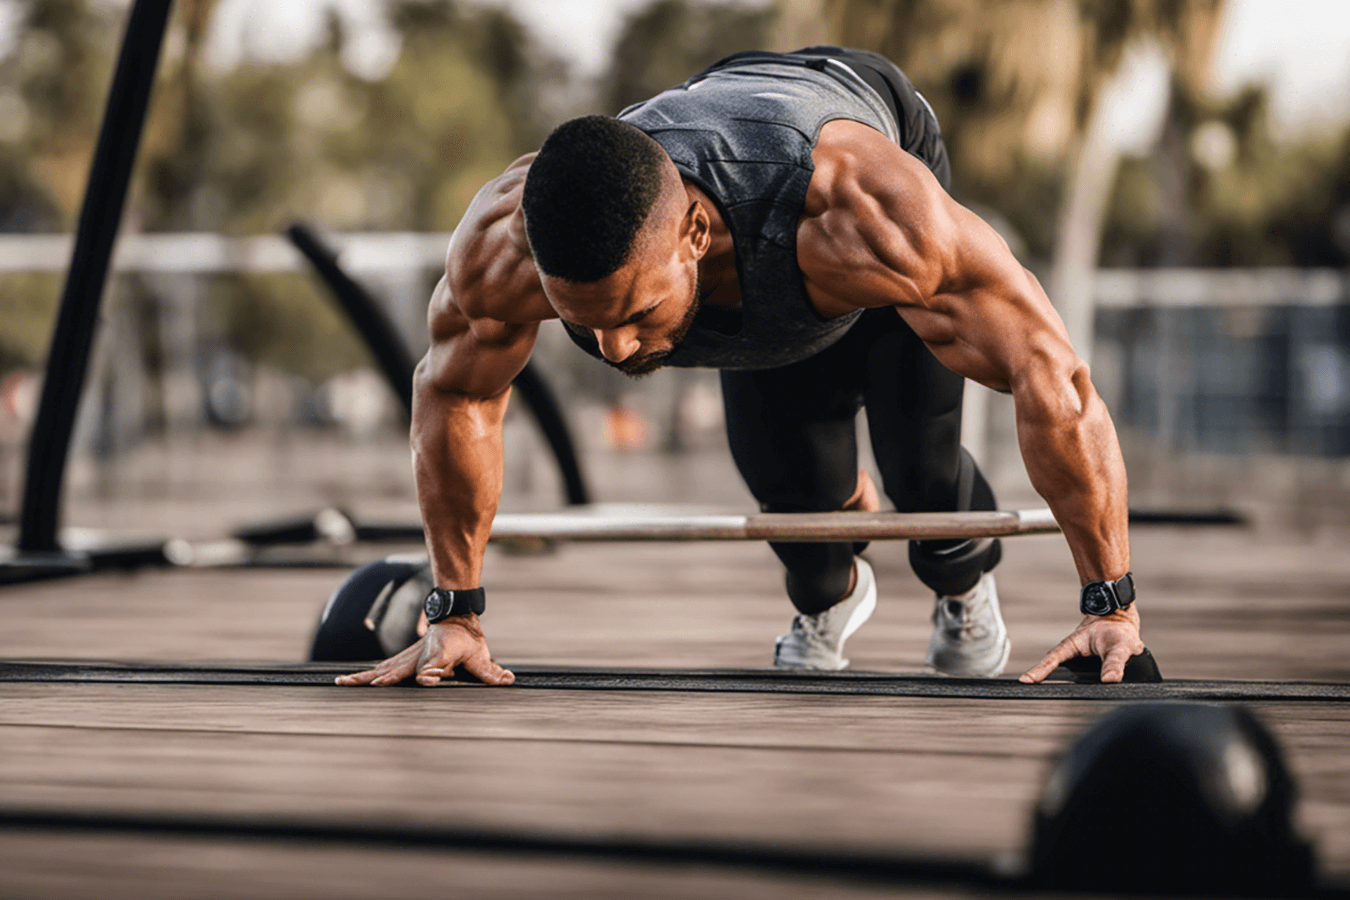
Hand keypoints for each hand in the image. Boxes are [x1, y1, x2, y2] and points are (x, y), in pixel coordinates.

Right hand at [335, 616, 514, 686]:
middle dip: (373, 679)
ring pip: (383, 667)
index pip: (428, 670)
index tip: (424, 682)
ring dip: (362, 675)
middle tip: (349, 684)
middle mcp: (417, 657)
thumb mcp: (480, 655)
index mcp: (435, 657)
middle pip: (392, 670)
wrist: (456, 615)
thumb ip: (491, 671)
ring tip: (340, 682)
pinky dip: (370, 673)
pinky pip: (385, 666)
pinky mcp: (406, 657)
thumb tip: (507, 680)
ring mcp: (409, 657)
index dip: (428, 677)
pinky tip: (357, 679)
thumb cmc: (467, 638)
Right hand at [1019, 605, 1143, 683]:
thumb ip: (1115, 663)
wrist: (1122, 620)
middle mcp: (1072, 653)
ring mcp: (1077, 659)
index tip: (1025, 680)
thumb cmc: (1119, 629)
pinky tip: (1078, 692)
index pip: (1052, 660)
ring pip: (1064, 673)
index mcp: (1073, 645)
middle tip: (1029, 689)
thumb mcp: (1119, 646)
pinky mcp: (1086, 666)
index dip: (1038, 671)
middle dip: (1040, 679)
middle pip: (1053, 669)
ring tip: (1041, 689)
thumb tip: (1110, 680)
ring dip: (1058, 683)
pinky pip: (1077, 677)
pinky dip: (1076, 684)